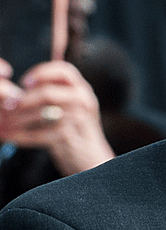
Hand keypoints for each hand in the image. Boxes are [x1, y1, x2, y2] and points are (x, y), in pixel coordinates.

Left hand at [0, 59, 114, 176]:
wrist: (92, 159)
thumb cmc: (77, 132)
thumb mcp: (73, 107)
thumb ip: (56, 92)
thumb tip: (25, 85)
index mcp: (82, 90)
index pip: (64, 70)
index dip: (41, 72)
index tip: (23, 82)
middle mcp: (83, 101)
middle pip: (48, 92)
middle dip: (23, 99)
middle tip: (6, 106)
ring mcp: (78, 120)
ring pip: (42, 114)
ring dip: (17, 119)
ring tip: (3, 122)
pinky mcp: (69, 139)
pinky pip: (39, 134)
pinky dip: (20, 135)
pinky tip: (9, 136)